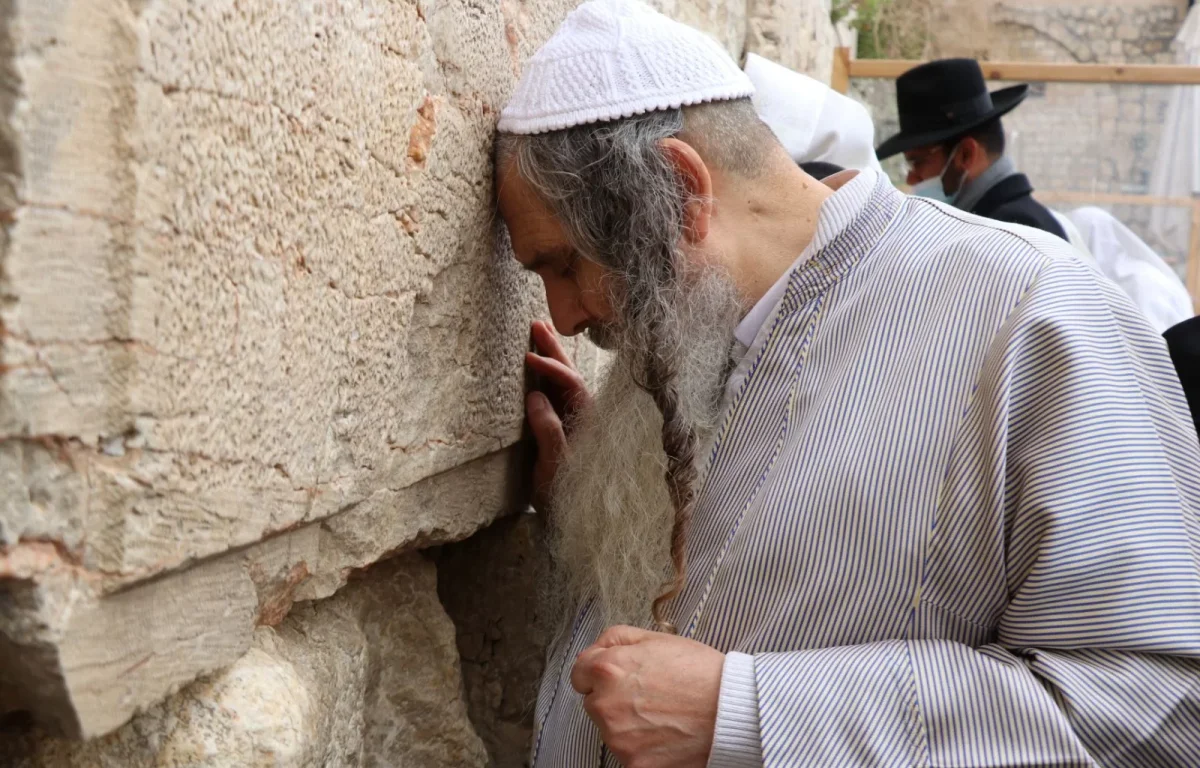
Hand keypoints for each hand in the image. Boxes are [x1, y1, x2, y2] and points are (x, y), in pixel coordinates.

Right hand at [525, 320, 592, 509]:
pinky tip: (538, 365)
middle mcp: (586, 419)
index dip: (551, 368)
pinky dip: (547, 377)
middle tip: (535, 324)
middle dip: (554, 350)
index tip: (528, 356)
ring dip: (551, 358)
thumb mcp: (554, 468)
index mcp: (589, 424)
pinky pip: (558, 396)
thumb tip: (535, 395)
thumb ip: (549, 432)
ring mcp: (576, 423)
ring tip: (537, 332)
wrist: (574, 525)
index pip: (572, 385)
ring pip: (565, 383)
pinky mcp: (565, 430)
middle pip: (572, 376)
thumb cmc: (567, 498)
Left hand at [571, 625, 724, 767]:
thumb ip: (616, 639)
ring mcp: (618, 739)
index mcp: (608, 669)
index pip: (579, 673)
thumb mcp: (657, 638)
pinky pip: (628, 753)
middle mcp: (606, 705)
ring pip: (610, 730)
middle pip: (594, 702)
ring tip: (661, 713)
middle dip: (613, 698)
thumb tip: (596, 649)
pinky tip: (665, 733)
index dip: (598, 671)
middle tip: (648, 694)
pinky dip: (642, 746)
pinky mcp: (634, 764)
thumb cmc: (700, 672)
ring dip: (626, 723)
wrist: (731, 710)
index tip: (616, 675)